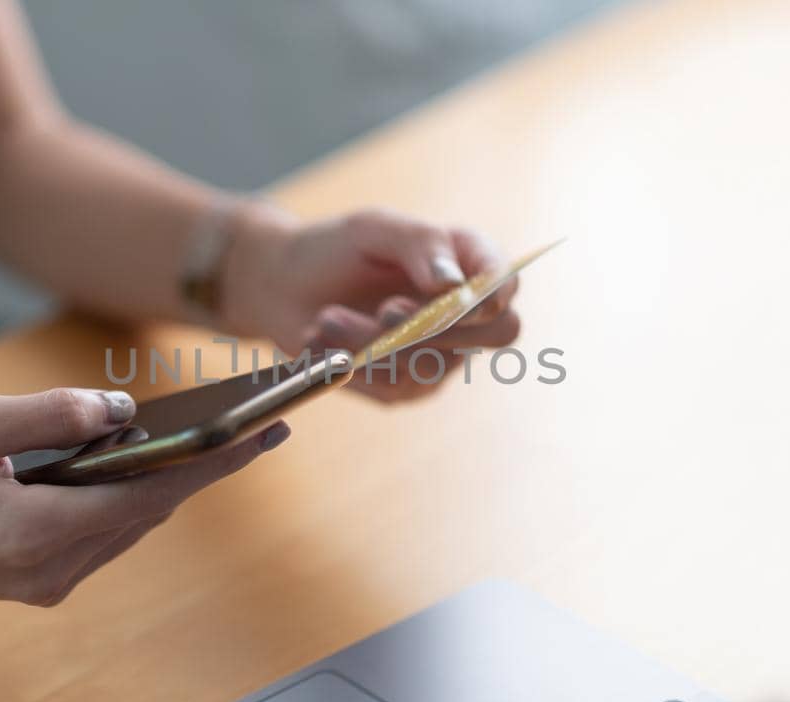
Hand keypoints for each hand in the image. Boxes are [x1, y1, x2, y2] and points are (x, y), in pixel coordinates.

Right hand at [0, 388, 288, 606]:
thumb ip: (52, 415)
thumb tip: (120, 410)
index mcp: (38, 531)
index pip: (152, 492)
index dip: (214, 460)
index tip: (264, 433)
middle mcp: (50, 570)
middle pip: (149, 513)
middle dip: (202, 468)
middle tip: (254, 426)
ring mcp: (42, 583)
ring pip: (127, 526)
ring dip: (165, 484)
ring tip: (211, 440)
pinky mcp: (31, 581)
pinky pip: (98, 537)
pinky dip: (125, 500)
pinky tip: (140, 465)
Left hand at [221, 205, 520, 401]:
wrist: (283, 288)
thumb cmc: (334, 249)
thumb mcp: (372, 229)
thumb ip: (419, 243)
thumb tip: (454, 284)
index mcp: (469, 261)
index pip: (507, 283)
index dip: (494, 294)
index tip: (451, 295)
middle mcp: (466, 312)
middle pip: (497, 333)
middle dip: (439, 327)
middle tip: (386, 310)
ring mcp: (441, 353)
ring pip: (433, 361)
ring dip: (373, 342)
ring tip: (326, 317)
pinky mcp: (405, 385)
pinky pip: (394, 384)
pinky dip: (354, 362)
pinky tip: (322, 340)